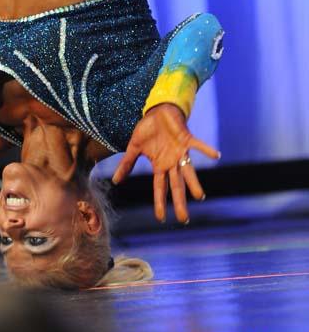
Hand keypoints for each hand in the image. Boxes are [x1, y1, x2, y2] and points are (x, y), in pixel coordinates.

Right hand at [111, 103, 219, 223]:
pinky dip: (206, 150)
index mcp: (159, 165)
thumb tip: (115, 181)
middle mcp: (172, 162)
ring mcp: (180, 151)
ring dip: (194, 183)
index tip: (161, 219)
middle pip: (176, 186)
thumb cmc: (148, 130)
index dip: (160, 202)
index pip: (159, 188)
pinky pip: (198, 145)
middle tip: (184, 220)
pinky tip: (216, 156)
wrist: (158, 111)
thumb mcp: (134, 147)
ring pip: (188, 171)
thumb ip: (127, 164)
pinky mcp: (186, 138)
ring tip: (201, 197)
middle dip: (180, 202)